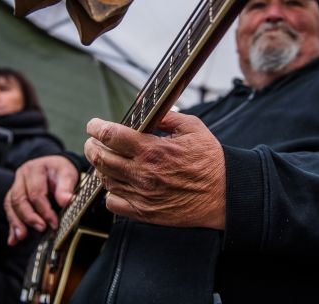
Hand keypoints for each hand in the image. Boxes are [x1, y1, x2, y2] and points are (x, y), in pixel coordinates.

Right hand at [4, 155, 78, 244]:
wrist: (55, 168)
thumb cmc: (60, 171)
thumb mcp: (67, 174)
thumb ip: (66, 187)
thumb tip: (67, 200)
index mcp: (35, 169)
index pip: (36, 192)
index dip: (45, 210)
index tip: (54, 222)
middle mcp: (21, 176)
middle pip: (19, 199)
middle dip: (29, 217)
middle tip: (41, 228)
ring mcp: (15, 185)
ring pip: (10, 205)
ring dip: (16, 222)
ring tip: (22, 236)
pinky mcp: (13, 196)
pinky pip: (9, 211)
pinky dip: (12, 225)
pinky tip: (14, 238)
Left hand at [85, 111, 225, 229]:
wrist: (226, 194)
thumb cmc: (210, 159)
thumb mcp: (192, 128)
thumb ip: (165, 115)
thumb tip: (142, 105)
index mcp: (153, 149)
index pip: (111, 136)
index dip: (96, 127)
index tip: (93, 124)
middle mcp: (143, 173)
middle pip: (101, 158)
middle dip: (92, 146)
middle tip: (93, 140)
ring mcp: (142, 196)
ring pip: (105, 180)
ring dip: (99, 167)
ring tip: (104, 158)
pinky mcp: (145, 213)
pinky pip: (114, 203)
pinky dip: (109, 191)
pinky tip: (117, 182)